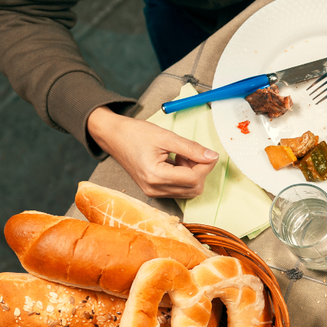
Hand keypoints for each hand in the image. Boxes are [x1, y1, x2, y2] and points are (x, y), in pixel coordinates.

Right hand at [87, 107, 217, 198]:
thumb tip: (212, 156)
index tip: (209, 153)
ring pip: (189, 191)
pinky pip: (179, 189)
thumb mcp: (166, 137)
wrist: (113, 136)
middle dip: (199, 170)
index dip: (206, 166)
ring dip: (192, 174)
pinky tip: (176, 163)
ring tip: (180, 156)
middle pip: (194, 188)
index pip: (194, 179)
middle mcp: (154, 189)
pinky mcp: (154, 191)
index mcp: (155, 176)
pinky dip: (184, 177)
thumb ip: (191, 148)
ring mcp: (154, 192)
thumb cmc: (135, 133)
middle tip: (190, 153)